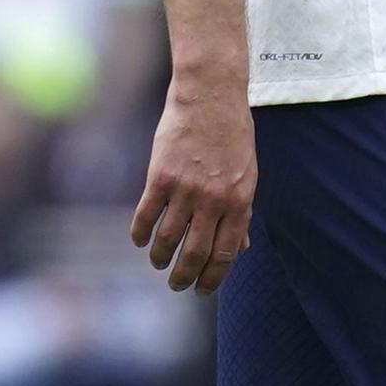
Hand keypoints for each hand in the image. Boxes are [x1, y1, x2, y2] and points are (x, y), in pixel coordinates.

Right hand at [131, 72, 254, 294]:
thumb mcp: (247, 175)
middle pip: (195, 253)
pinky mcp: (161, 176)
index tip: (201, 289)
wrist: (210, 96)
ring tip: (158, 263)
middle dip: (184, 276)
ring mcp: (186, 189)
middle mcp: (213, 201)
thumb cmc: (232, 134)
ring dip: (161, 258)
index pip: (224, 255)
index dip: (212, 278)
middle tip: (176, 285)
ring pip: (168, 238)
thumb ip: (241, 213)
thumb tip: (240, 249)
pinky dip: (140, 233)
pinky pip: (147, 215)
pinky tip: (139, 241)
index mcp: (239, 203)